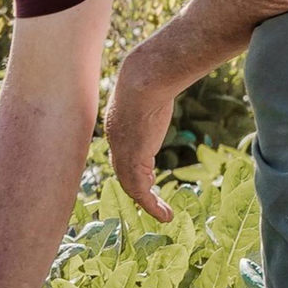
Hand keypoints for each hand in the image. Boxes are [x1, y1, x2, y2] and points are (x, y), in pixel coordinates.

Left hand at [104, 50, 176, 221]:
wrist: (144, 79)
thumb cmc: (153, 74)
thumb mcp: (152, 84)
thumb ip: (158, 89)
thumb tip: (172, 73)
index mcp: (117, 122)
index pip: (123, 150)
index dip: (133, 164)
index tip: (148, 174)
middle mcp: (115, 140)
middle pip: (122, 169)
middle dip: (136, 185)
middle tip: (150, 198)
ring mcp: (122, 152)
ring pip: (131, 185)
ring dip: (146, 202)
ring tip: (163, 214)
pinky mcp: (133, 162)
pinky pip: (140, 192)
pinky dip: (151, 206)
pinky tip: (165, 214)